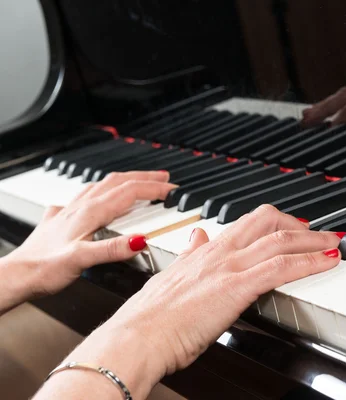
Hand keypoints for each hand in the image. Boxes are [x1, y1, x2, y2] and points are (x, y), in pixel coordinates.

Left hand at [4, 171, 175, 297]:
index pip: (129, 192)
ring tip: (139, 180)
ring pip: (102, 185)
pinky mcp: (61, 218)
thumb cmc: (44, 269)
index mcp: (90, 212)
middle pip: (118, 182)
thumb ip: (112, 249)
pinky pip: (86, 195)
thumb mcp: (81, 260)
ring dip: (126, 180)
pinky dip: (102, 190)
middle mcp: (80, 207)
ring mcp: (70, 210)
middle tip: (164, 178)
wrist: (15, 275)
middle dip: (145, 178)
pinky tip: (97, 196)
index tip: (172, 190)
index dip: (153, 189)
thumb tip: (140, 239)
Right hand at [85, 205, 341, 397]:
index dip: (274, 222)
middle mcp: (220, 252)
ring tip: (333, 243)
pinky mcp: (237, 287)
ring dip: (313, 240)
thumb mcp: (171, 277)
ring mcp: (230, 266)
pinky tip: (328, 261)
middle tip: (317, 232)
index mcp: (205, 251)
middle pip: (267, 220)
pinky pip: (283, 266)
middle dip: (297, 224)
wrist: (136, 338)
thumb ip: (189, 255)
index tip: (290, 226)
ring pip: (281, 240)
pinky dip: (311, 261)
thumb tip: (198, 238)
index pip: (246, 224)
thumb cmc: (149, 319)